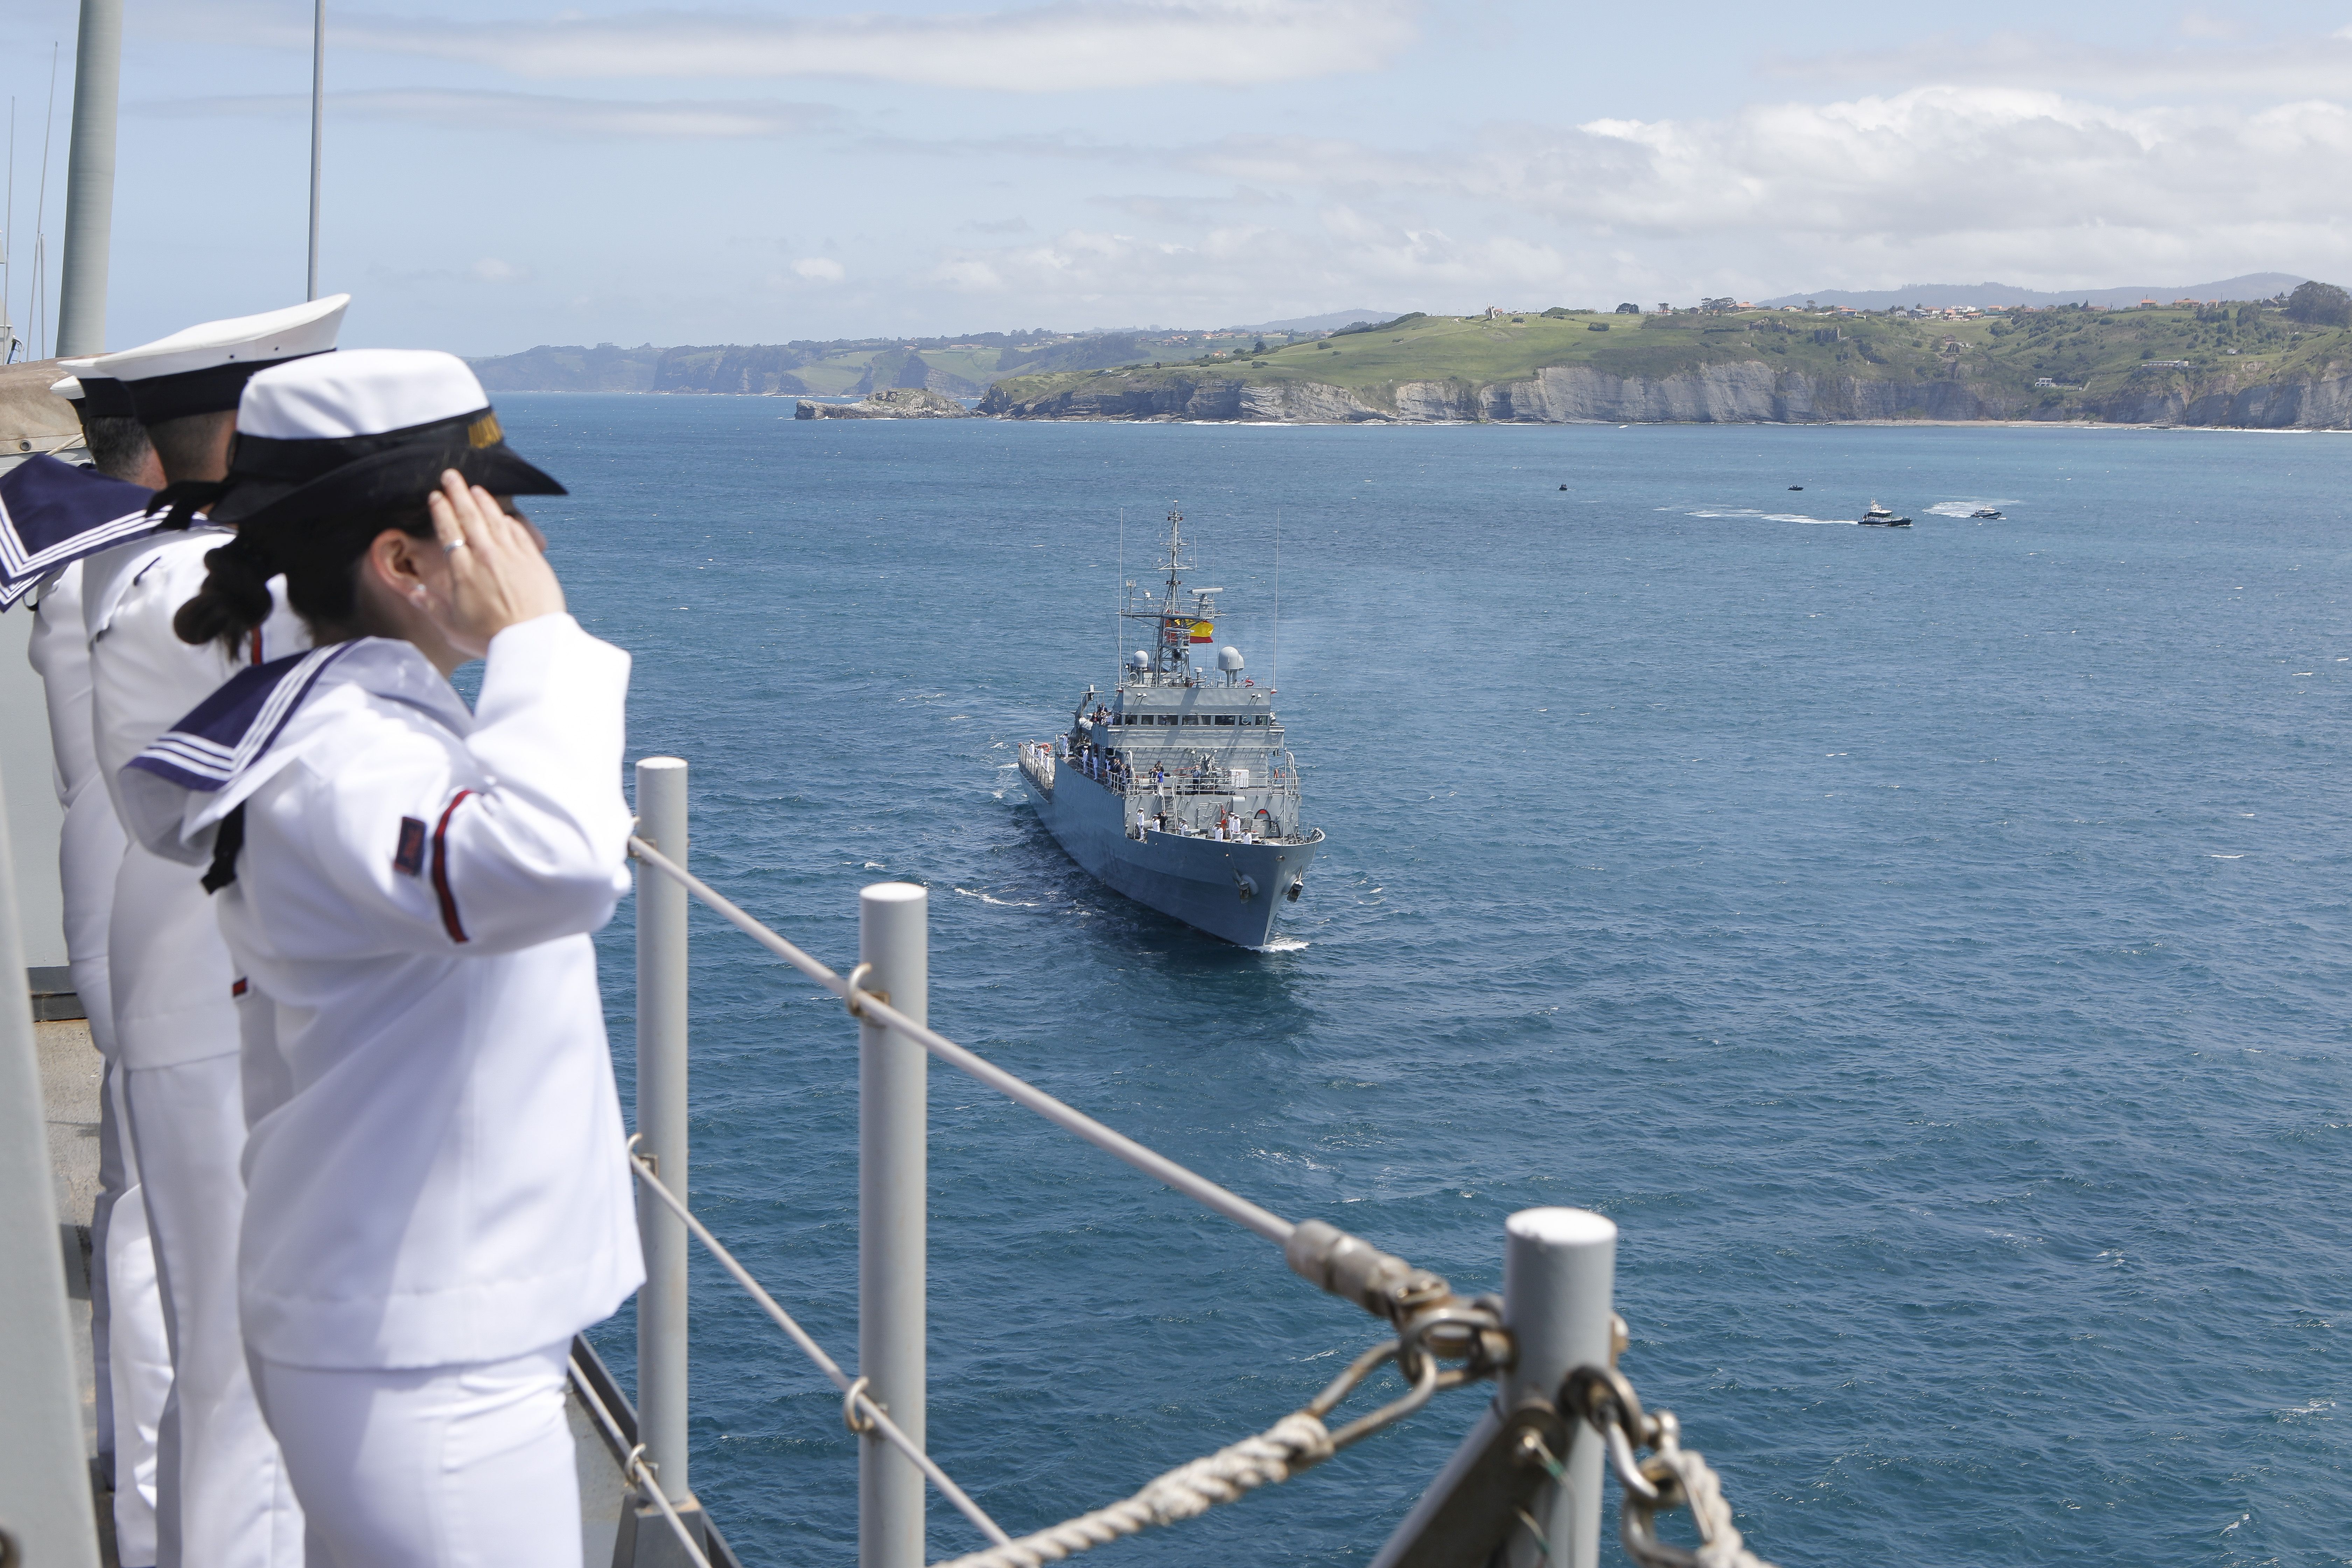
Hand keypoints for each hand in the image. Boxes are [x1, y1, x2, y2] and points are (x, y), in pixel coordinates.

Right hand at [425, 469, 564, 653]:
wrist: (532, 641)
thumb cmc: (490, 638)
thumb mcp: (451, 626)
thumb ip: (429, 605)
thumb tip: (411, 592)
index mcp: (462, 569)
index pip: (448, 530)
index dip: (441, 510)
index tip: (436, 496)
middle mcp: (486, 556)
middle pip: (470, 515)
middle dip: (458, 492)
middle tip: (451, 475)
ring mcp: (511, 555)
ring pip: (495, 519)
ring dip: (483, 501)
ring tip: (475, 488)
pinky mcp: (533, 559)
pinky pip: (518, 532)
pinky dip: (508, 520)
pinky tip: (504, 515)